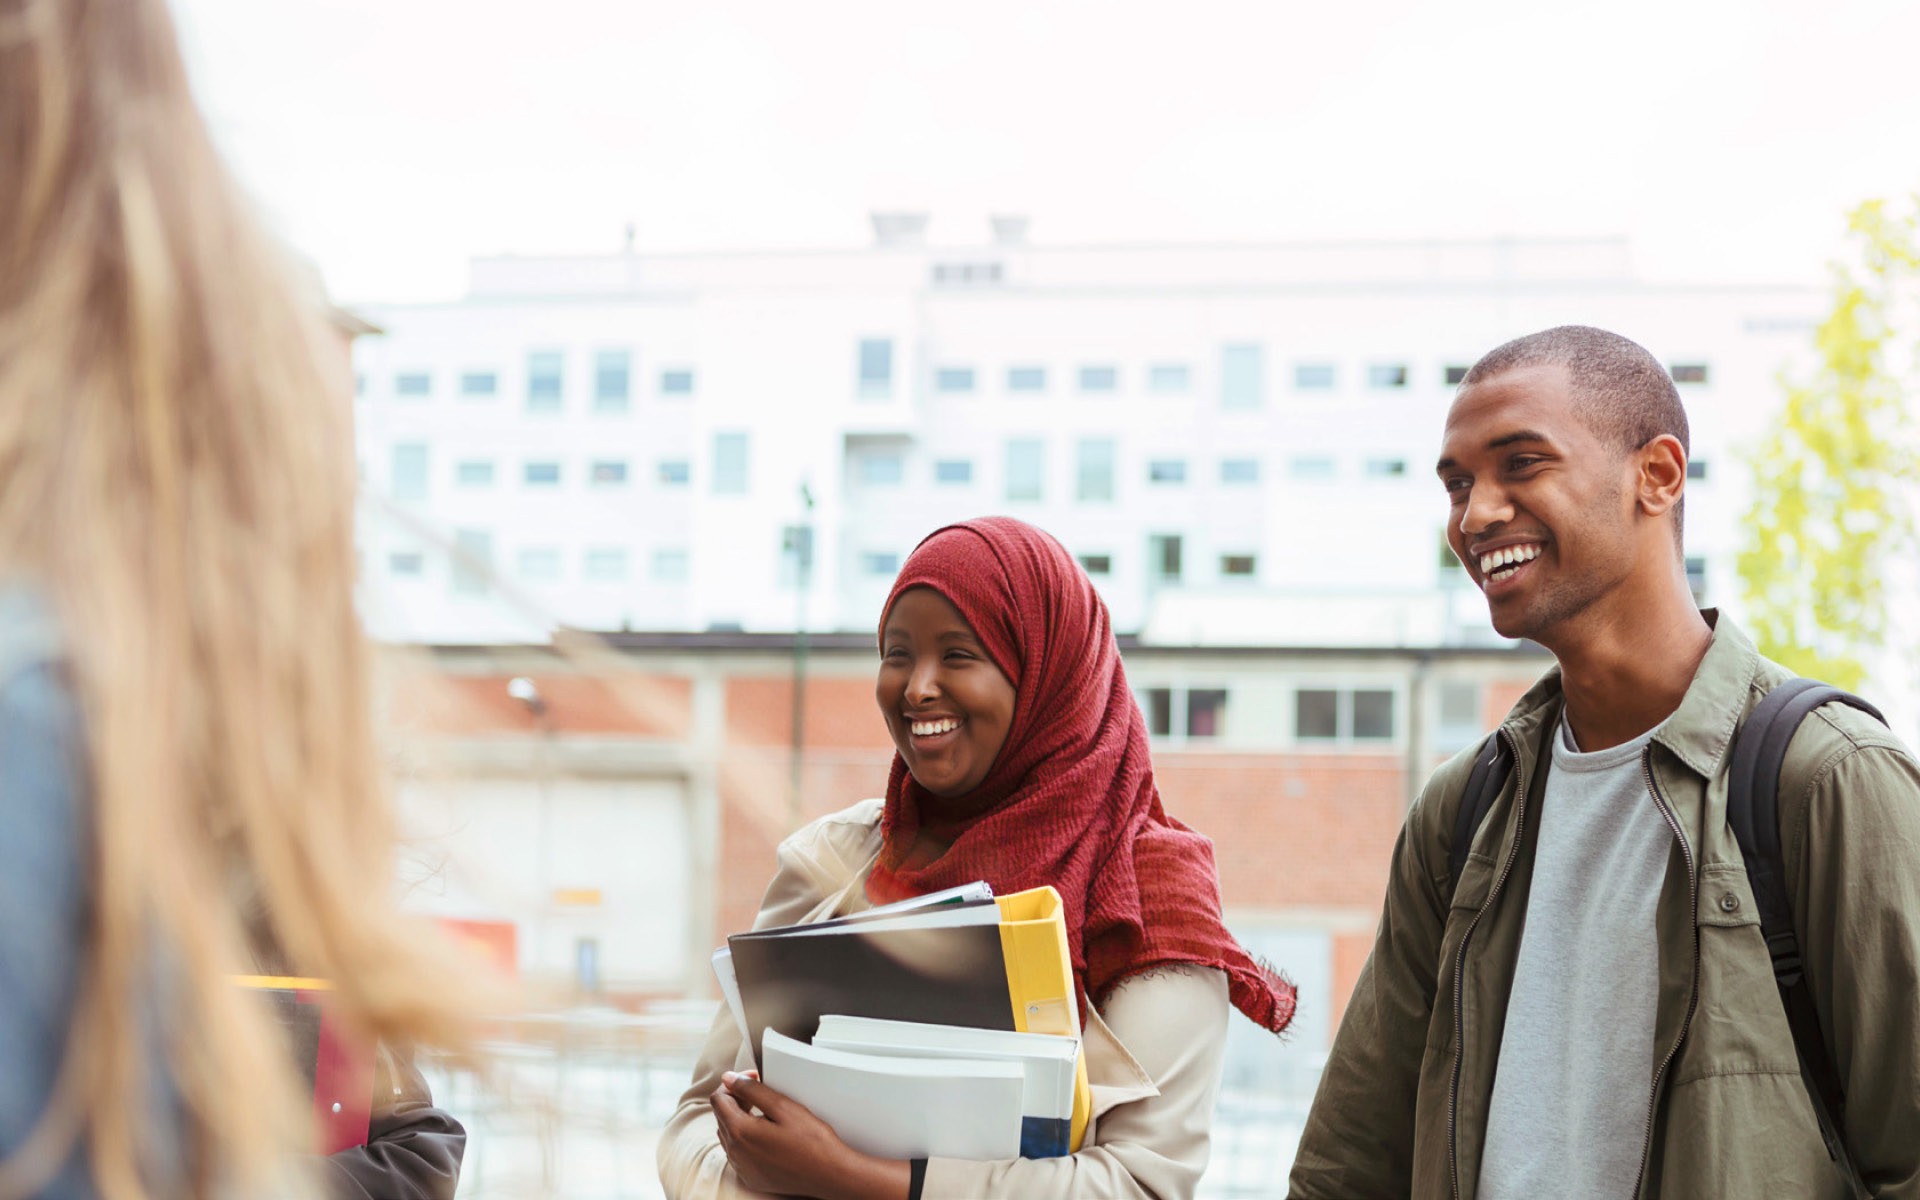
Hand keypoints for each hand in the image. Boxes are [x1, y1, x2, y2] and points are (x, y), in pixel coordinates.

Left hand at [711, 1071, 910, 1199]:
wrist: (828, 1174)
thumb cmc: (812, 1141)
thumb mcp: (783, 1106)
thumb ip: (752, 1090)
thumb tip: (729, 1079)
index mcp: (741, 1132)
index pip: (718, 1099)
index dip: (734, 1083)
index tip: (753, 1079)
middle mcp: (736, 1153)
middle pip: (721, 1116)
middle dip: (736, 1099)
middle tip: (761, 1092)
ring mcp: (742, 1168)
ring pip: (727, 1134)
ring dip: (739, 1118)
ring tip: (763, 1112)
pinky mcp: (750, 1177)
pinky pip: (737, 1153)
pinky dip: (744, 1139)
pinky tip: (766, 1134)